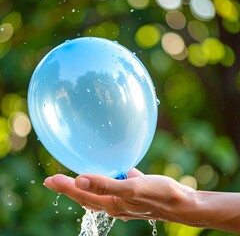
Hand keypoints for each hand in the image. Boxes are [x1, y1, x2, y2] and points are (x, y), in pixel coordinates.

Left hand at [44, 169, 194, 222]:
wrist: (180, 203)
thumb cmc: (157, 194)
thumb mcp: (131, 189)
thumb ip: (106, 185)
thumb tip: (80, 180)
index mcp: (111, 203)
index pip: (81, 195)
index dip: (65, 188)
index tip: (50, 179)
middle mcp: (113, 204)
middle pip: (86, 195)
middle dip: (68, 188)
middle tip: (54, 180)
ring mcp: (122, 199)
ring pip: (98, 192)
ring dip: (84, 185)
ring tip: (75, 178)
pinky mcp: (131, 192)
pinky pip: (113, 186)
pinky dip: (104, 180)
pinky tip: (106, 171)